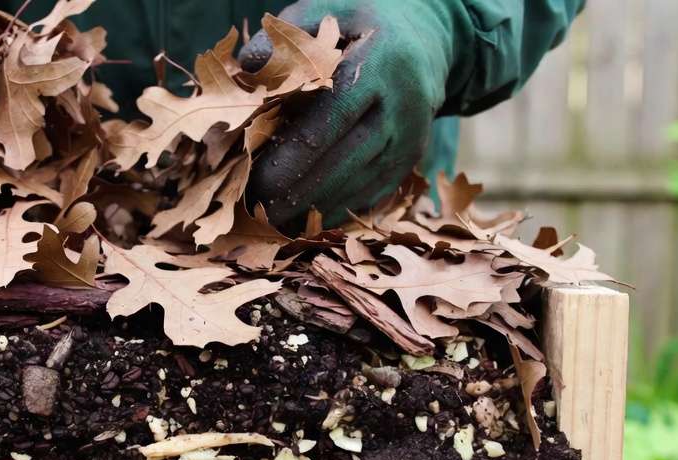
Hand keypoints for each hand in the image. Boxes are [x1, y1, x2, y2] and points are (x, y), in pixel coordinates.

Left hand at [239, 0, 455, 226]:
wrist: (430, 39)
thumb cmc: (363, 23)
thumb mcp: (329, 11)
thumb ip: (286, 37)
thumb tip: (246, 67)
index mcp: (379, 66)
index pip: (330, 119)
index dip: (292, 155)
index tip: (254, 177)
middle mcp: (401, 108)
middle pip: (343, 161)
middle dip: (295, 190)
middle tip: (253, 207)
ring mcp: (409, 139)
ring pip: (356, 185)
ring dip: (311, 206)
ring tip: (267, 219)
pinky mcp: (408, 161)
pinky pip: (369, 195)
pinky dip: (333, 210)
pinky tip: (298, 220)